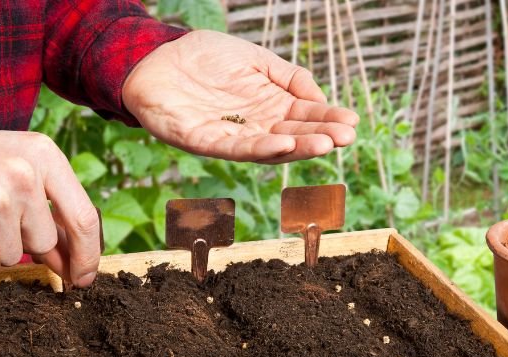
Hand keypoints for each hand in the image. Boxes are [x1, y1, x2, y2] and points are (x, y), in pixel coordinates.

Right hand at [0, 98, 100, 286]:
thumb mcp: (10, 167)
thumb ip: (46, 207)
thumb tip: (73, 261)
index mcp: (42, 155)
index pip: (84, 217)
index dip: (88, 254)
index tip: (86, 276)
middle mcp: (23, 175)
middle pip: (45, 242)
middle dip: (21, 244)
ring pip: (14, 257)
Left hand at [123, 30, 358, 164]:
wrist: (155, 57)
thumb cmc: (204, 57)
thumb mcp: (256, 60)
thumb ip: (288, 77)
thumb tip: (319, 98)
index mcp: (268, 106)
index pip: (304, 117)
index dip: (328, 120)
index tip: (352, 122)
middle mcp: (253, 126)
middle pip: (293, 136)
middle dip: (320, 136)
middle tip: (346, 137)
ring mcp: (230, 136)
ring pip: (269, 147)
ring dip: (297, 148)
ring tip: (324, 144)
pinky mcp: (204, 141)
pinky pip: (235, 148)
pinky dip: (259, 148)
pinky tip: (282, 143)